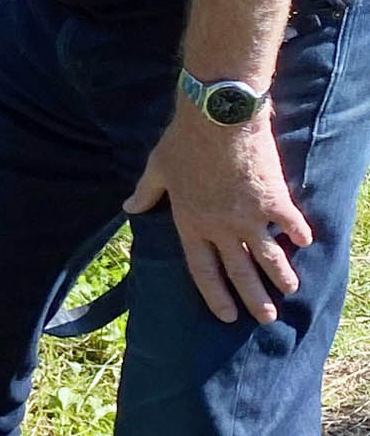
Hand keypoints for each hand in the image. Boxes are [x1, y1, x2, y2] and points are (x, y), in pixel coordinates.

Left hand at [124, 108, 311, 324]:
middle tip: (265, 318)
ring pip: (267, 256)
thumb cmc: (183, 141)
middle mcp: (220, 227)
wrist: (216, 117)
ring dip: (280, 275)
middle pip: (239, 272)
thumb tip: (128, 206)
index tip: (225, 315)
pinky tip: (306, 242)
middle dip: (253, 298)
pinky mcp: (273, 199)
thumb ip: (145, 192)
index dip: (215, 295)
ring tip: (289, 290)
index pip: (202, 270)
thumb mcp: (157, 168)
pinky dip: (299, 233)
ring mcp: (248, 216)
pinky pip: (290, 223)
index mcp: (190, 224)